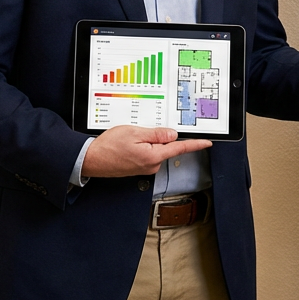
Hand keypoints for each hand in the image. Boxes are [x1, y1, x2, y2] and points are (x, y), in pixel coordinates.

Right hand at [81, 125, 212, 177]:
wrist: (91, 160)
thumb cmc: (109, 147)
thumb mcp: (134, 132)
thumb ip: (156, 134)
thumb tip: (172, 135)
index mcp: (153, 156)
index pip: (179, 148)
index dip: (195, 144)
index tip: (207, 142)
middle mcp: (151, 165)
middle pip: (165, 146)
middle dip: (157, 136)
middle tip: (138, 131)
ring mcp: (145, 168)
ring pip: (155, 149)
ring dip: (146, 141)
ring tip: (127, 139)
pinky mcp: (139, 168)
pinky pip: (147, 153)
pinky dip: (141, 146)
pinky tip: (127, 144)